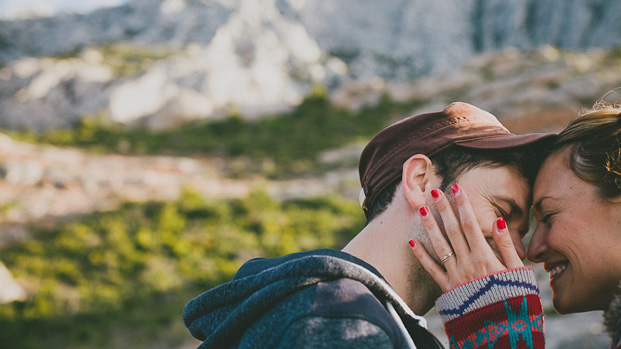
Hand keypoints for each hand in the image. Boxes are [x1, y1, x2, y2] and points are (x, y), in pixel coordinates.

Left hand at [408, 184, 523, 291]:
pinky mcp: (447, 290)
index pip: (471, 224)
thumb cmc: (516, 300)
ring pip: (440, 246)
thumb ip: (507, 247)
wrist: (503, 330)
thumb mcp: (519, 273)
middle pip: (453, 230)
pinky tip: (411, 242)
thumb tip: (499, 221)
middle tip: (434, 191)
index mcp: (486, 258)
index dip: (463, 205)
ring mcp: (455, 276)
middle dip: (443, 209)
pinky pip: (431, 270)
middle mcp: (468, 263)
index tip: (457, 188)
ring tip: (421, 209)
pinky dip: (421, 256)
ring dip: (430, 226)